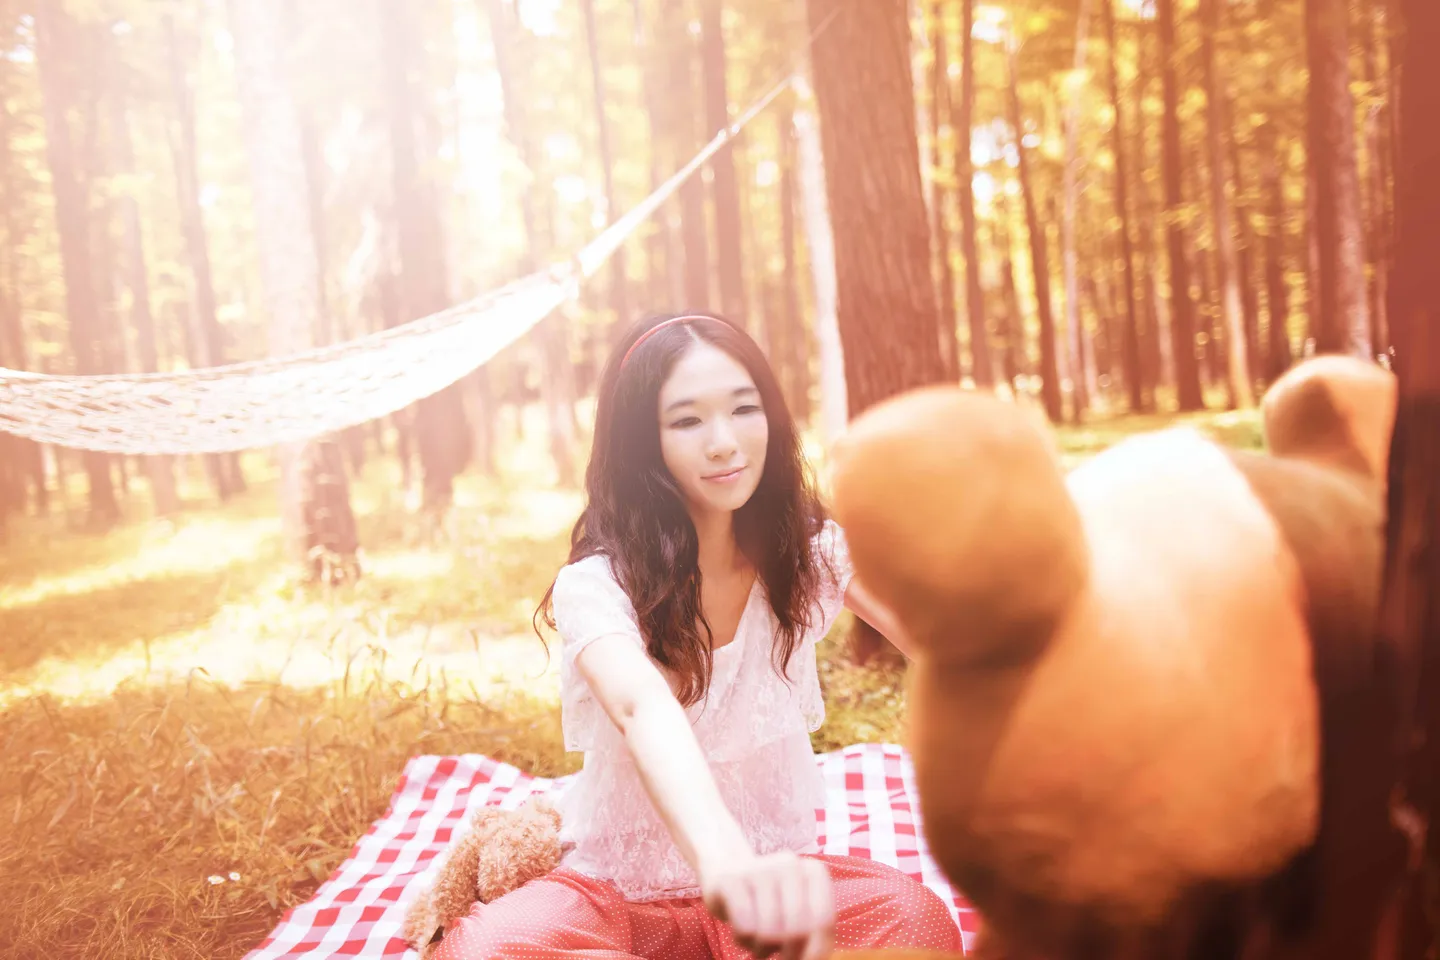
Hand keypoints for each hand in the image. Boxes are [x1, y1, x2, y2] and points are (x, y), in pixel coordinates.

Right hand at [701, 850, 835, 959]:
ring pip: (769, 930)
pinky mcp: (730, 880)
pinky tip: (743, 933)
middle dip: (788, 953)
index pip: (823, 920)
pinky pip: (744, 925)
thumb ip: (813, 931)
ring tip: (759, 943)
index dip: (814, 949)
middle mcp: (789, 864)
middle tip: (779, 957)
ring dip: (763, 948)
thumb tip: (815, 959)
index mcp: (813, 871)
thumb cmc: (770, 899)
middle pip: (797, 928)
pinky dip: (743, 939)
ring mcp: (759, 869)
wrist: (728, 870)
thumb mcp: (798, 910)